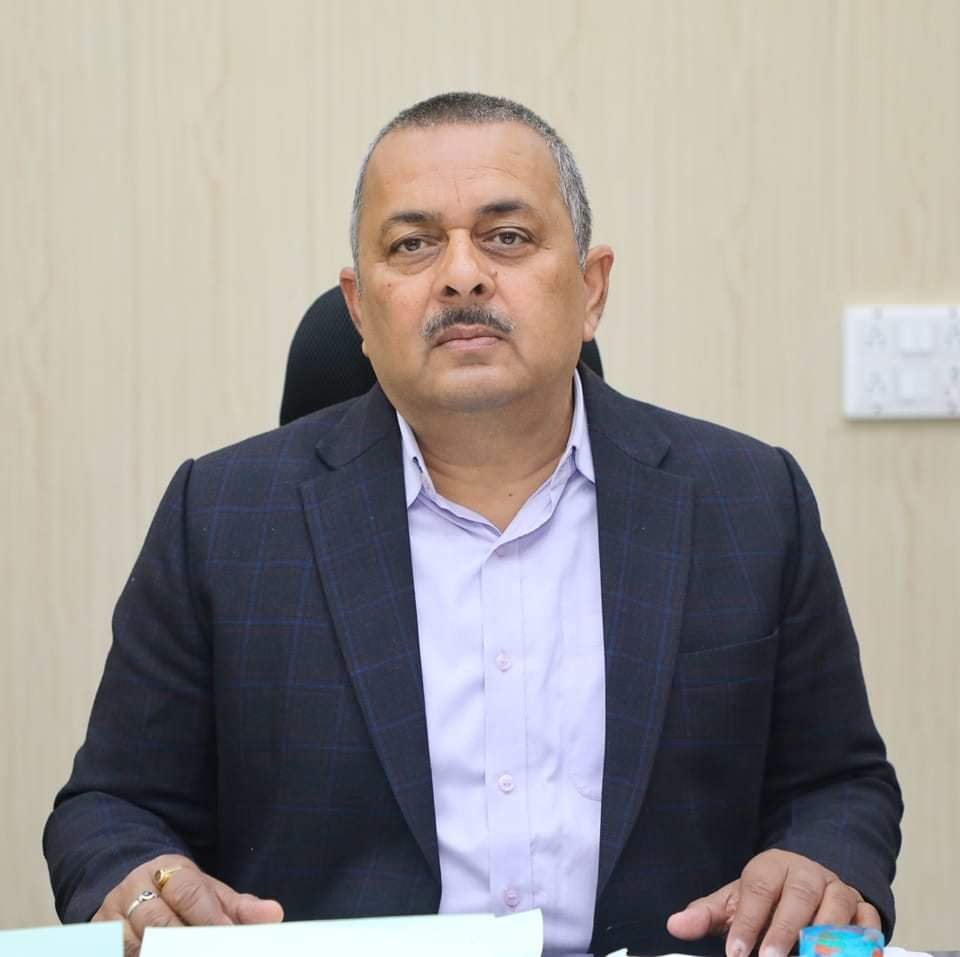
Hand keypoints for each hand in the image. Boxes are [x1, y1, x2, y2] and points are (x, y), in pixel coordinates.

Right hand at [92, 853, 283, 956]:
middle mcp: (134, 892)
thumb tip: (274, 915)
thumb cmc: (176, 892)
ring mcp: (111, 920)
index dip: (210, 918)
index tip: (229, 937)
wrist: (126, 883)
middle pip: (161, 923)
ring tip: (189, 955)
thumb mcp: (207, 890)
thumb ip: (239, 907)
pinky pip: (119, 955)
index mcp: (167, 871)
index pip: (189, 893)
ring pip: (136, 946)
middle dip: (187, 944)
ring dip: (162, 953)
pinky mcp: (100, 942)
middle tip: (213, 951)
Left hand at [666, 849, 879, 956]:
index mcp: (772, 866)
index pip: (758, 889)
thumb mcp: (734, 903)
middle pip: (799, 895)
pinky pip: (869, 924)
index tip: (737, 954)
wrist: (806, 885)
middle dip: (786, 929)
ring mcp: (839, 890)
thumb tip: (673, 925)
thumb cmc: (765, 898)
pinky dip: (862, 943)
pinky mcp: (864, 910)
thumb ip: (706, 916)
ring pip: (837, 907)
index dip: (748, 922)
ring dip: (826, 937)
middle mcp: (808, 873)